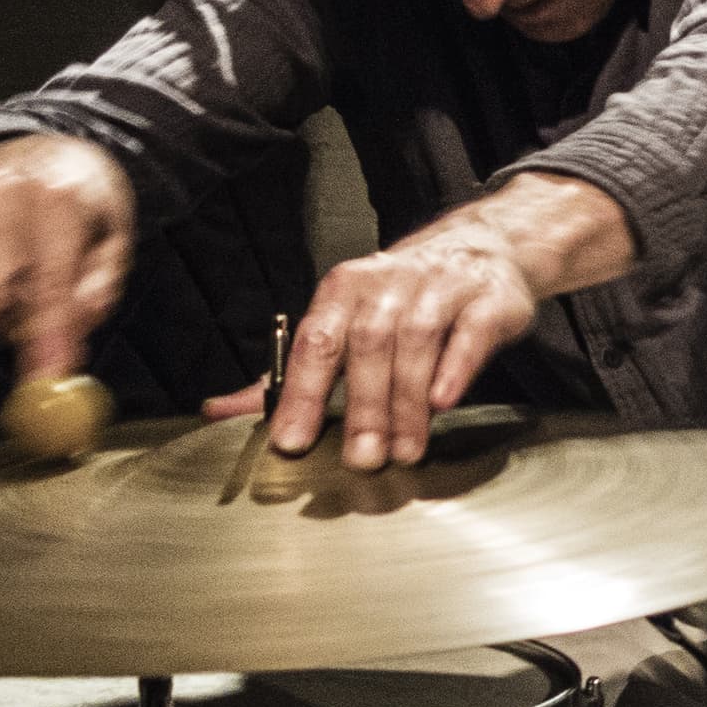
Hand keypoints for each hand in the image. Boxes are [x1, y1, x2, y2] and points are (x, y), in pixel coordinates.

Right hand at [0, 134, 134, 380]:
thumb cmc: (84, 204)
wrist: (38, 146)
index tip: (44, 380)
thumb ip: (98, 292)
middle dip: (6, 325)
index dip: (44, 339)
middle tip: (30, 317)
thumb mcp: (112, 241)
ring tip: (16, 273)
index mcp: (56, 199)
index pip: (47, 286)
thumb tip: (68, 343)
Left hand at [206, 222, 537, 468]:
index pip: (316, 341)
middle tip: (361, 460)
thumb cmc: (404, 297)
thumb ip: (291, 373)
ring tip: (404, 451)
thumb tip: (218, 412)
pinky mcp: (488, 298)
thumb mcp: (344, 323)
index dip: (302, 393)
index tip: (291, 441)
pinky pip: (470, 332)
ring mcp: (441, 287)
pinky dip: (455, 367)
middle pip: (367, 344)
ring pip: (418, 341)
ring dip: (407, 402)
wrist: (485, 246)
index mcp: (345, 289)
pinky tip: (443, 401)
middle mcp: (389, 282)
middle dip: (363, 407)